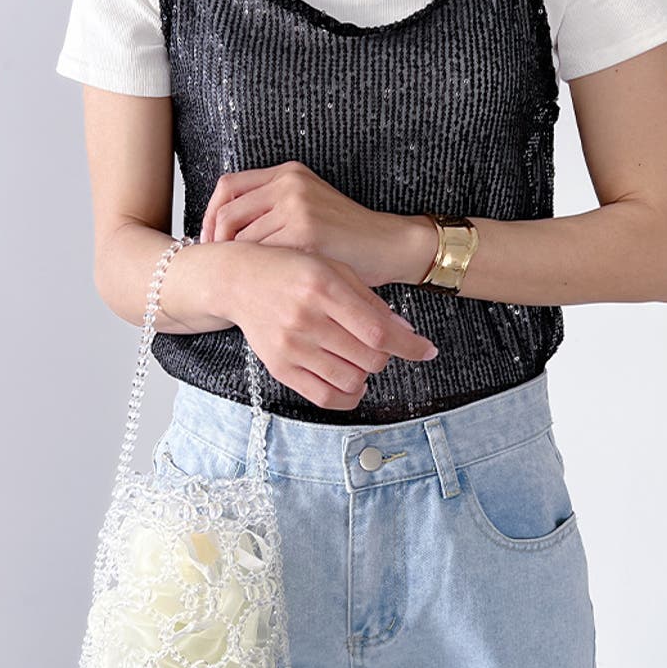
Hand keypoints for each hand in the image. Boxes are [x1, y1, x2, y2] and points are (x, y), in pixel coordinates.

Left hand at [198, 160, 436, 287]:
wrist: (390, 245)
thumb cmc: (349, 239)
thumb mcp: (309, 211)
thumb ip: (274, 210)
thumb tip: (225, 233)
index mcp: (288, 173)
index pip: (228, 186)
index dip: (210, 216)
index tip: (209, 241)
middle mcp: (289, 183)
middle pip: (227, 213)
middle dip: (215, 244)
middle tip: (219, 268)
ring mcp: (297, 206)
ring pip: (243, 238)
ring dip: (237, 264)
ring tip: (238, 281)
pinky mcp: (306, 233)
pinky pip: (264, 255)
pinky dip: (258, 273)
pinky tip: (260, 286)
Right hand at [217, 243, 438, 411]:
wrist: (238, 279)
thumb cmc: (292, 270)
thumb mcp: (334, 271)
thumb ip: (371, 302)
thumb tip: (407, 334)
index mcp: (324, 288)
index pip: (378, 331)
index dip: (410, 346)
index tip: (428, 351)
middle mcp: (306, 319)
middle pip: (369, 359)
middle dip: (385, 355)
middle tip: (378, 344)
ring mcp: (290, 346)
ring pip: (351, 380)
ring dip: (366, 374)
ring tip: (360, 359)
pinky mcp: (279, 367)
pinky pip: (324, 397)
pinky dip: (348, 396)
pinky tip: (352, 383)